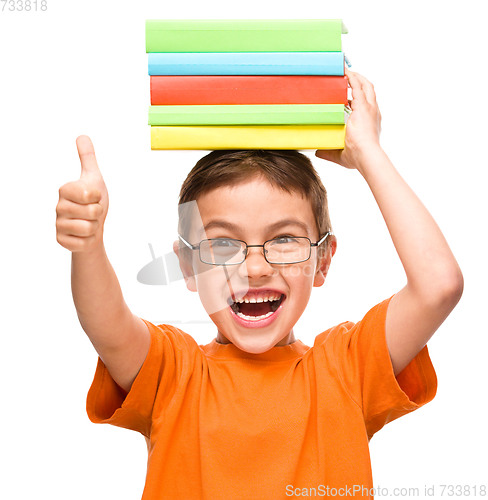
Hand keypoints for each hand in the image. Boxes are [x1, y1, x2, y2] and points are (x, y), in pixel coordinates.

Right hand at [56, 135, 108, 251]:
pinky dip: (89, 240)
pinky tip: (84, 235)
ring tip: (89, 223)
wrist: (92, 227)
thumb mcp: (94, 178)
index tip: (93, 197)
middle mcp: (59, 206)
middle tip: (93, 212)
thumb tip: (82, 136)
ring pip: (89, 228)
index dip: (98, 197)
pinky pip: (83, 243)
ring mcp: (59, 224)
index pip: (89, 194)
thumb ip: (88, 158)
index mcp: (66, 190)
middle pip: (92, 212)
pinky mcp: (62, 240)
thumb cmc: (93, 202)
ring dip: (95, 227)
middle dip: (99, 214)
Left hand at [315, 68, 381, 169]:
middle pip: (369, 90)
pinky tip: (344, 71)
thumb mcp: (341, 155)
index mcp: (369, 122)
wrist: (366, 155)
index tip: (347, 97)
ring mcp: (369, 108)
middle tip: (349, 76)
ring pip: (365, 85)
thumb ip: (329, 152)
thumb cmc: (358, 158)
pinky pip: (357, 86)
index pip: (365, 105)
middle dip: (360, 81)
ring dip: (356, 76)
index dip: (357, 99)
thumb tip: (317, 152)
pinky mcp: (363, 106)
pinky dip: (351, 77)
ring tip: (345, 70)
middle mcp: (372, 112)